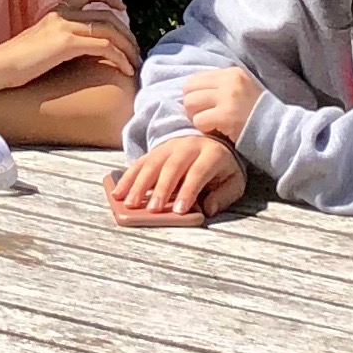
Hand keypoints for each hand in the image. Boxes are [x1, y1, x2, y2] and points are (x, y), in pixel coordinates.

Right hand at [0, 0, 138, 88]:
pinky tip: (125, 69)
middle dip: (126, 31)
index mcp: (56, 10)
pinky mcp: (66, 43)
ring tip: (136, 62)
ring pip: (109, 29)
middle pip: (105, 14)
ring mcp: (65, 26)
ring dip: (127, 47)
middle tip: (136, 48)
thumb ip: (56, 38)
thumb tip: (72, 49)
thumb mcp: (39, 41)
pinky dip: (119, 57)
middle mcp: (63, 13)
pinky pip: (103, 46)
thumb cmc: (14, 61)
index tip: (121, 7)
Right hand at [108, 134, 247, 218]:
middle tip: (153, 210)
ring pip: (152, 163)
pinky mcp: (157, 150)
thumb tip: (208, 209)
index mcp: (211, 153)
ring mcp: (171, 145)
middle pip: (172, 166)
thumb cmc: (224, 169)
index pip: (198, 172)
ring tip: (130, 203)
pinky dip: (128, 177)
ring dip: (139, 183)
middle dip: (161, 189)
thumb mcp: (234, 182)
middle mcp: (189, 145)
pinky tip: (118, 192)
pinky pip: (140, 162)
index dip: (188, 191)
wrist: (215, 140)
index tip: (179, 211)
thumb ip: (224, 195)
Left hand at [181, 66, 262, 142]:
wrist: (278, 129)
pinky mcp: (226, 116)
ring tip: (210, 124)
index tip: (203, 107)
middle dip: (192, 106)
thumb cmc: (256, 113)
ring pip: (190, 104)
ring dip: (197, 118)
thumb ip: (220, 86)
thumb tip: (191, 92)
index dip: (194, 95)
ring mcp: (228, 98)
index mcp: (231, 73)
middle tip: (203, 117)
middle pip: (189, 90)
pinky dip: (204, 129)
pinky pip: (199, 121)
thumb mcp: (241, 89)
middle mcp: (229, 81)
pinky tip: (217, 131)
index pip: (196, 79)